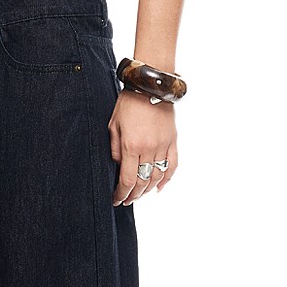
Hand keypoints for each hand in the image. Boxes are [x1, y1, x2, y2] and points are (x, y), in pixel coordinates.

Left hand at [110, 89, 177, 205]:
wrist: (151, 86)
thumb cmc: (129, 102)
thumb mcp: (113, 124)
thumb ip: (115, 148)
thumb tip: (119, 166)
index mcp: (131, 146)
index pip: (127, 179)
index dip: (121, 193)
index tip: (117, 199)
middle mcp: (149, 149)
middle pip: (142, 182)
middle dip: (133, 195)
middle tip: (126, 200)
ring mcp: (163, 146)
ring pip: (157, 177)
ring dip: (147, 189)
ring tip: (139, 194)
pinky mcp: (173, 141)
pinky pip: (172, 165)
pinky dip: (166, 179)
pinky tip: (159, 187)